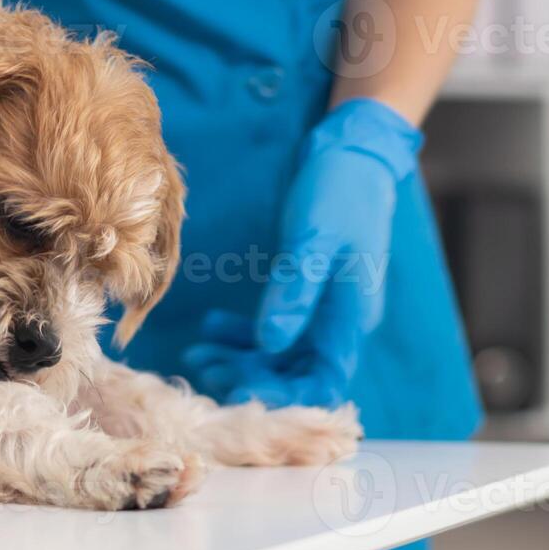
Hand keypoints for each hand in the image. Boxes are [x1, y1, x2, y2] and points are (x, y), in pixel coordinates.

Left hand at [182, 99, 419, 407]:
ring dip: (241, 359)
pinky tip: (212, 327)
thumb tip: (268, 343)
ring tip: (197, 352)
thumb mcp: (314, 239)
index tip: (238, 391)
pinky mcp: (306, 292)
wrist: (351, 152)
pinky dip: (244, 334)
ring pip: (281, 353)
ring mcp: (324, 308)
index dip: (284, 397)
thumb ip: (295, 291)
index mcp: (351, 315)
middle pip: (296, 373)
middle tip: (201, 365)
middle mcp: (340, 320)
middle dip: (250, 377)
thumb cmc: (340, 191)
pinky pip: (276, 327)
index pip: (324, 381)